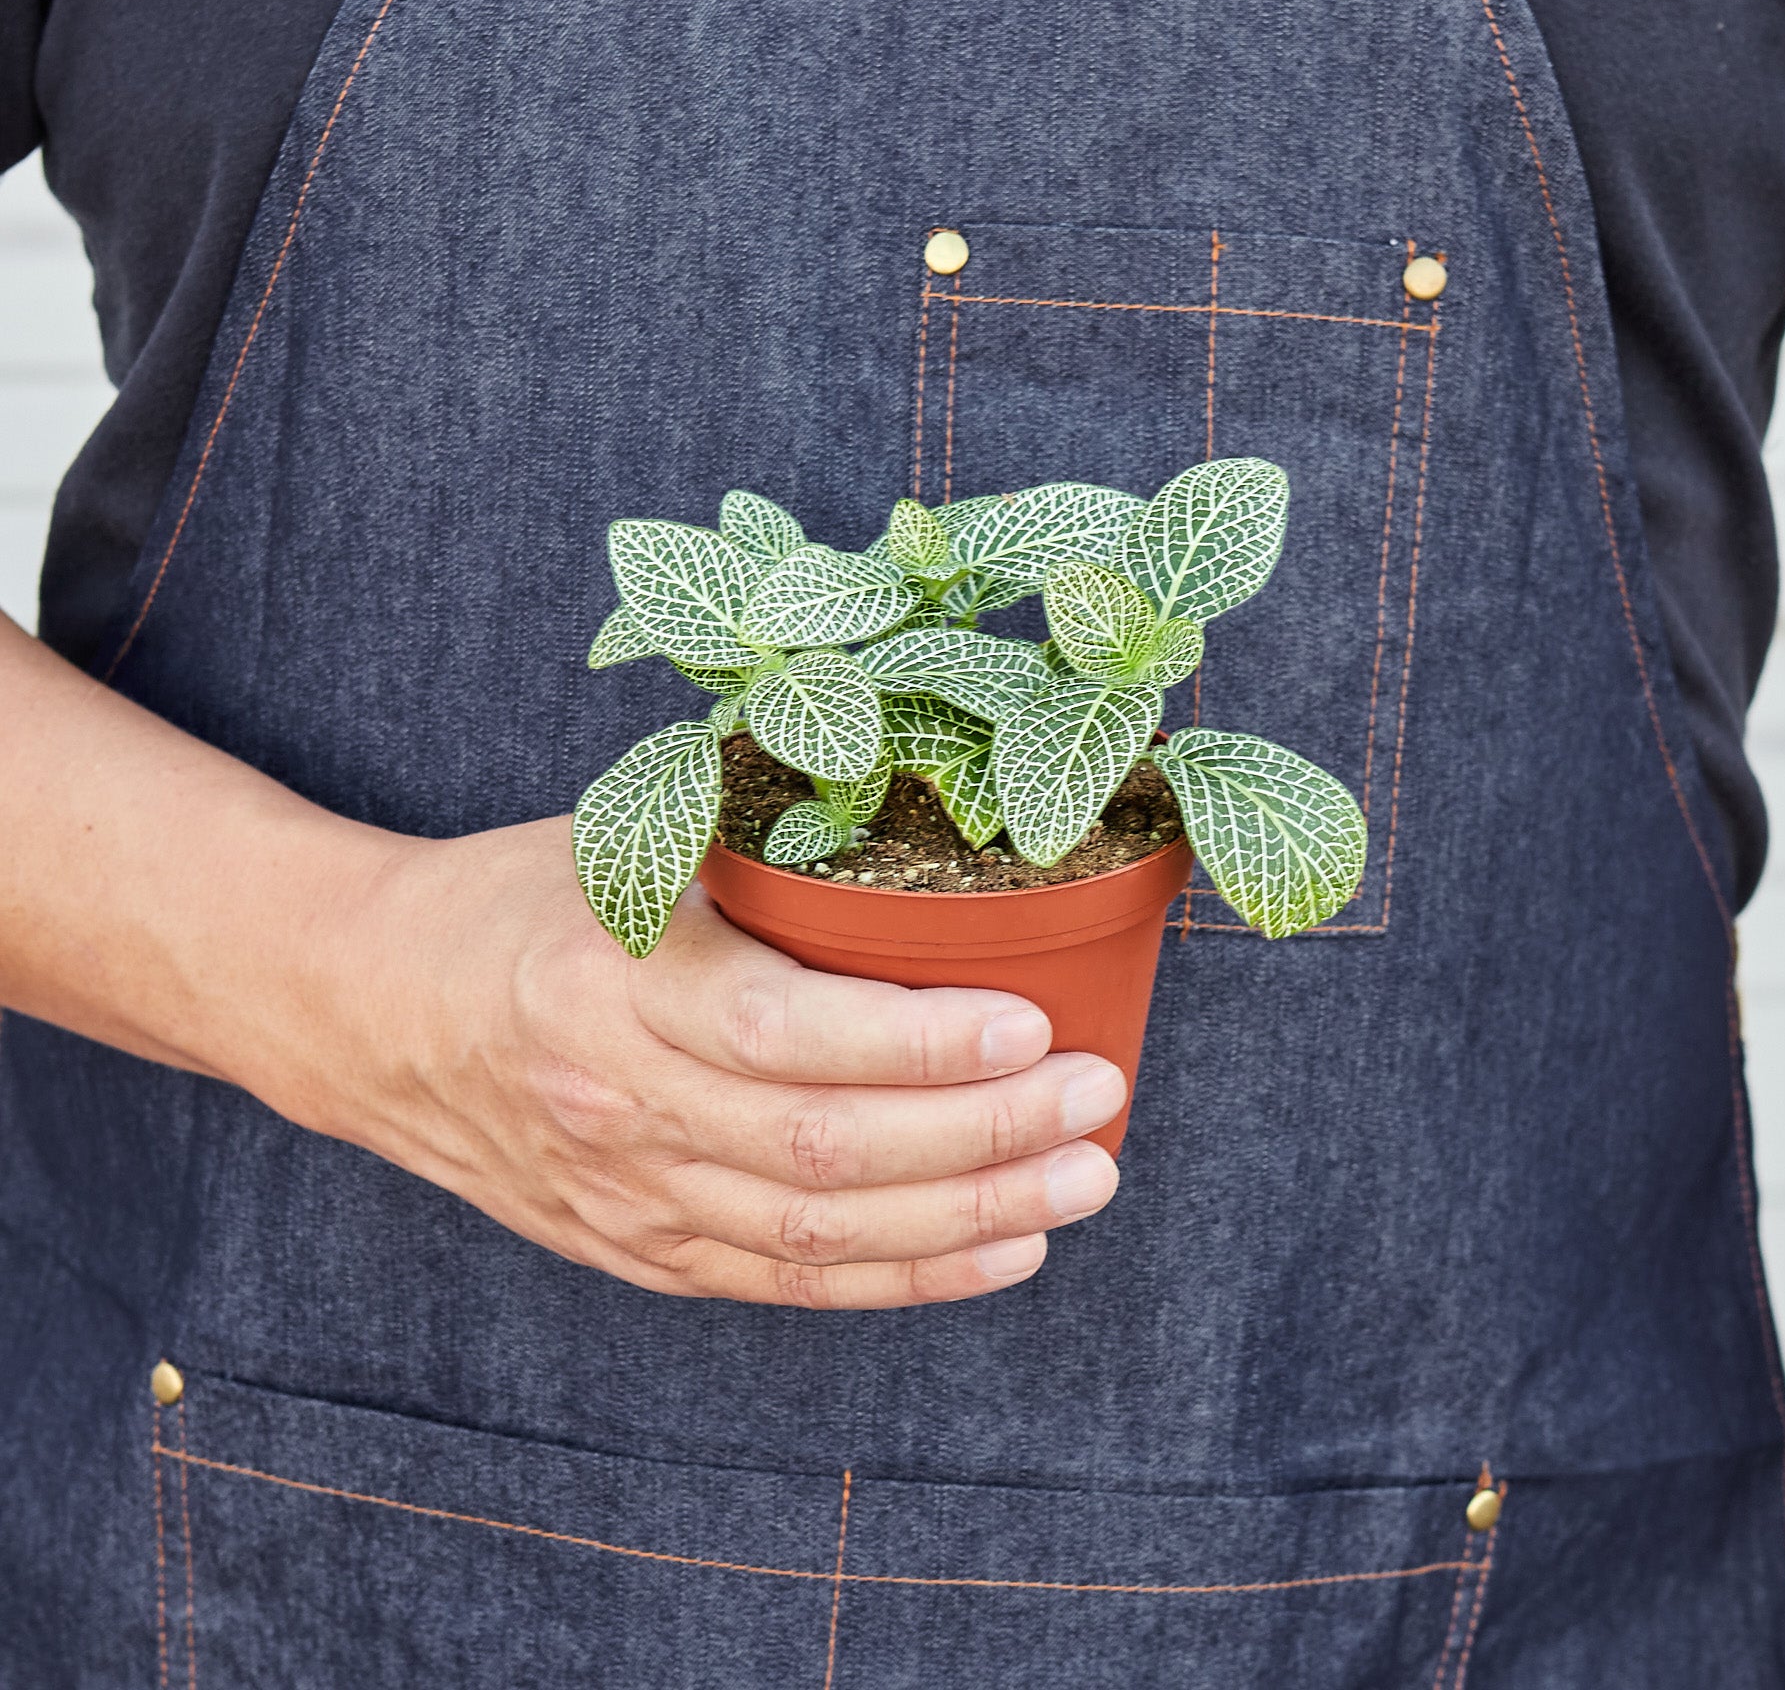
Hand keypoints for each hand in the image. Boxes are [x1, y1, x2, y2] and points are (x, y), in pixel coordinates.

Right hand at [285, 819, 1126, 1307]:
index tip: (1030, 1022)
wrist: (365, 1010)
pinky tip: (999, 1249)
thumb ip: (748, 852)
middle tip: (1097, 1102)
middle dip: (980, 1138)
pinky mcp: (635, 1250)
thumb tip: (919, 824)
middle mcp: (616, 1107)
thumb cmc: (511, 902)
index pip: (784, 1036)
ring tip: (1082, 1182)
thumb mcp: (617, 845)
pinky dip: (902, 1277)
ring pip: (817, 1236)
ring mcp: (625, 1196)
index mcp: (609, 987)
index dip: (916, 1046)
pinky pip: (785, 1283)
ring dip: (967, 1218)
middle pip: (822, 1154)